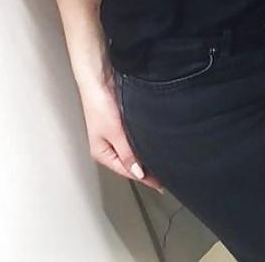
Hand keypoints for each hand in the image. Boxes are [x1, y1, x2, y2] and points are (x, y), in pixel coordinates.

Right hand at [79, 75, 164, 193]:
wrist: (99, 79)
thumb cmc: (99, 104)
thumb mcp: (114, 133)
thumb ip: (127, 153)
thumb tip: (138, 172)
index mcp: (102, 153)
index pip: (126, 170)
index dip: (144, 178)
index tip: (160, 184)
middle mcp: (109, 145)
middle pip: (130, 162)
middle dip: (145, 169)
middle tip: (165, 174)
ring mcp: (115, 134)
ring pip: (133, 150)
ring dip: (145, 155)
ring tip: (161, 162)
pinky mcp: (122, 122)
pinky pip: (134, 137)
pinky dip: (143, 142)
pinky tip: (153, 143)